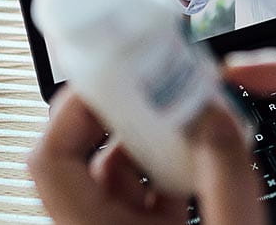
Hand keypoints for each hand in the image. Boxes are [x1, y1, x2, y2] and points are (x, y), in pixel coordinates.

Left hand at [28, 88, 264, 224]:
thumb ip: (226, 178)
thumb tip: (214, 115)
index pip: (49, 158)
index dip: (75, 109)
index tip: (120, 77)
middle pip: (81, 157)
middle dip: (125, 115)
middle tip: (163, 89)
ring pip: (111, 175)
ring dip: (149, 142)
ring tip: (193, 127)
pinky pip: (137, 197)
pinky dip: (165, 172)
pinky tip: (202, 166)